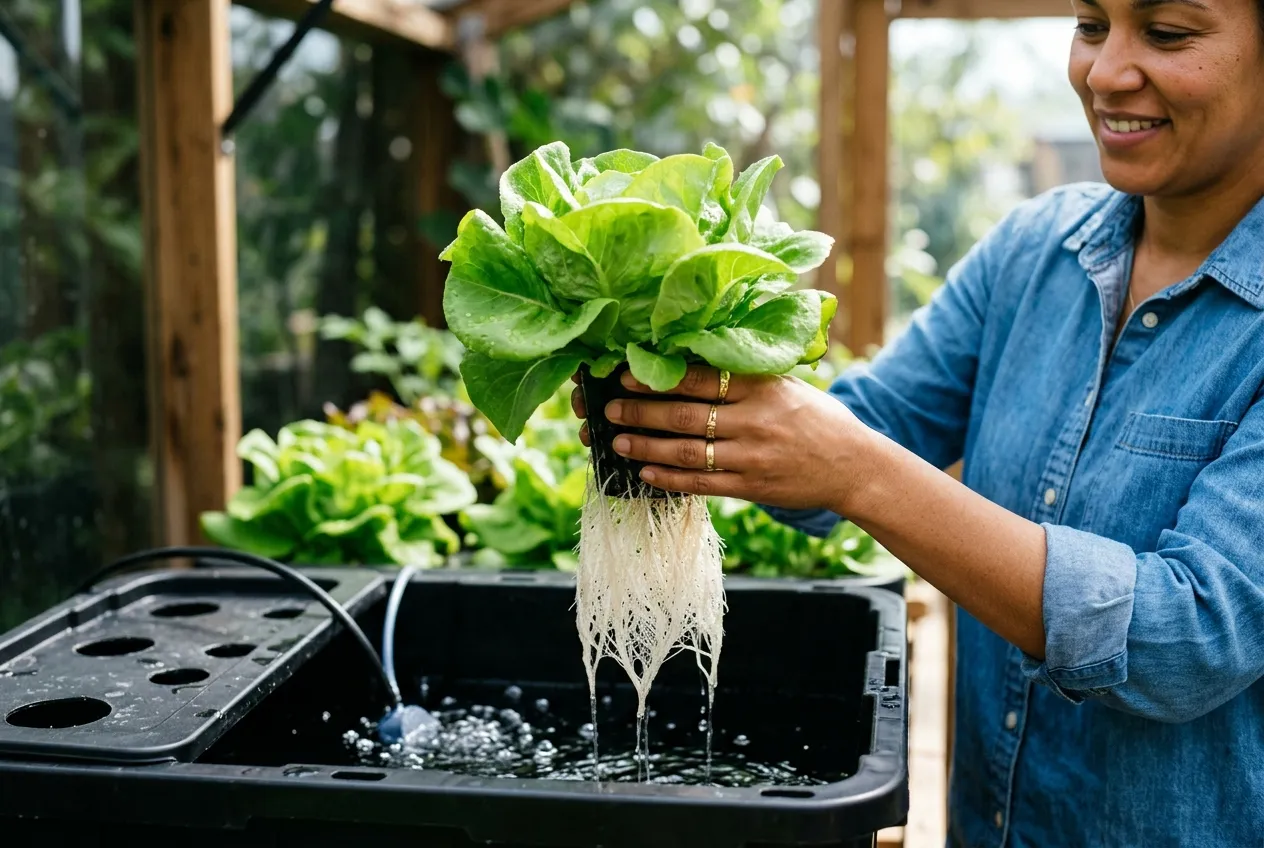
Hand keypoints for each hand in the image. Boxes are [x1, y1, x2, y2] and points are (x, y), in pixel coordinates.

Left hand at [570, 366, 877, 513]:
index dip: (658, 378)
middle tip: (609, 409)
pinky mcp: (751, 487)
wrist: (854, 466)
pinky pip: (702, 484)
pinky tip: (645, 475)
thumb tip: (687, 361)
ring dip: (647, 449)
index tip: (625, 374)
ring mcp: (752, 457)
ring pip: (687, 453)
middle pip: (684, 416)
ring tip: (616, 444)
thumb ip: (744, 375)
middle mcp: (754, 421)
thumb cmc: (816, 418)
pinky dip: (670, 479)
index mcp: (760, 387)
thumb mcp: (785, 385)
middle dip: (640, 413)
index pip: (699, 380)